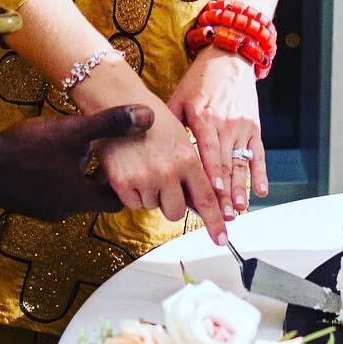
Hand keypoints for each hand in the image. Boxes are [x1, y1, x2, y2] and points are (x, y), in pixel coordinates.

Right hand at [0, 107, 154, 219]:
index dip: (129, 184)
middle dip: (103, 176)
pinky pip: (50, 188)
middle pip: (93, 196)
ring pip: (71, 191)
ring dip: (79, 173)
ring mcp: (40, 208)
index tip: (136, 166)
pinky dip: (58, 174)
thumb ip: (110, 124)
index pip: (115, 199)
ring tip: (86, 148)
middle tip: (115, 154)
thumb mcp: (73, 131)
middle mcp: (61, 210)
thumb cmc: (27, 148)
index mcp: (78, 199)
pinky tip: (52, 152)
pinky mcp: (23, 200)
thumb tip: (147, 117)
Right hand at [96, 92, 227, 244]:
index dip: (215, 222)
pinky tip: (132, 171)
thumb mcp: (181, 139)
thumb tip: (198, 196)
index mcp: (188, 160)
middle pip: (176, 212)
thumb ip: (191, 168)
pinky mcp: (123, 183)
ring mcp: (145, 179)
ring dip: (150, 194)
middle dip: (172, 204)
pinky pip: (133, 204)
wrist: (121, 104)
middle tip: (164, 185)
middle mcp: (169, 172)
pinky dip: (133, 193)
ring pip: (153, 207)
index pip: (206, 199)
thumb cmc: (153, 119)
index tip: (221, 239)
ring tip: (145, 167)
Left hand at [167, 47, 266, 222]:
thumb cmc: (199, 81)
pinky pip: (258, 153)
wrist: (228, 58)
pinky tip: (261, 190)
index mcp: (203, 116)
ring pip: (242, 162)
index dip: (210, 171)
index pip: (207, 149)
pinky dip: (261, 173)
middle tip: (223, 216)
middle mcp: (224, 122)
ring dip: (241, 187)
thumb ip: (168, 124)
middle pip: (225, 162)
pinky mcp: (254, 126)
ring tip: (239, 209)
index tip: (211, 191)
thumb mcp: (179, 98)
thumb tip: (148, 151)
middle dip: (224, 191)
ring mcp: (241, 125)